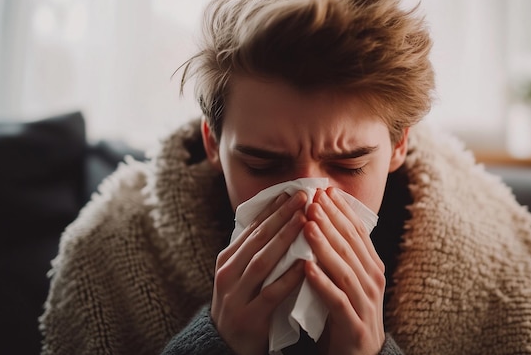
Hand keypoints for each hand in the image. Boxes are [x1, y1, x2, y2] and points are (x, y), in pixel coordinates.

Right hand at [211, 191, 307, 354]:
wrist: (225, 346)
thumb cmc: (241, 305)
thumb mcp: (240, 275)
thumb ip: (255, 252)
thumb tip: (281, 221)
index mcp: (227, 259)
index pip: (252, 228)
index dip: (272, 208)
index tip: (292, 191)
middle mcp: (228, 273)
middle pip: (258, 238)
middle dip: (281, 216)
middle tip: (303, 196)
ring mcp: (235, 295)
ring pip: (262, 261)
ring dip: (284, 238)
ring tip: (305, 220)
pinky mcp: (248, 317)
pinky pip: (271, 293)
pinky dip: (289, 277)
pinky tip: (305, 263)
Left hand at [304, 187, 385, 354]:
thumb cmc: (346, 311)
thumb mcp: (346, 278)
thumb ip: (338, 253)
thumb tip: (319, 220)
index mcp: (370, 266)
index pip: (357, 232)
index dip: (341, 210)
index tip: (325, 190)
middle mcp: (372, 280)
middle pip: (351, 245)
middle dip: (331, 220)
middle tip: (312, 199)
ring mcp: (366, 303)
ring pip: (344, 268)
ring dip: (325, 245)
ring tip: (308, 225)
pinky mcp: (354, 325)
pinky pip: (337, 301)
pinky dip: (322, 283)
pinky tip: (307, 268)